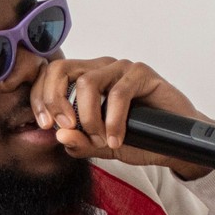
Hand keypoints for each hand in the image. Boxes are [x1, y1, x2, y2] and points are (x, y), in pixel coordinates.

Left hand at [29, 56, 212, 179]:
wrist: (174, 144)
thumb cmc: (139, 138)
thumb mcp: (101, 145)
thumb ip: (79, 142)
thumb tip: (59, 136)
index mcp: (85, 79)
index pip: (51, 75)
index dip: (40, 98)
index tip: (44, 126)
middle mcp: (100, 69)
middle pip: (61, 69)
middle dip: (55, 100)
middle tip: (65, 128)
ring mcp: (121, 68)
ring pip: (87, 83)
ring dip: (89, 118)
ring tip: (101, 140)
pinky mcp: (142, 73)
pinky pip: (118, 94)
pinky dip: (113, 121)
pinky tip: (117, 139)